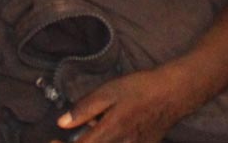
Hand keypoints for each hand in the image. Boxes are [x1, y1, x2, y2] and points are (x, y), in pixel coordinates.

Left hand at [57, 66, 192, 142]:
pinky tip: (108, 132)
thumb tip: (62, 123)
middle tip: (73, 134)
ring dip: (94, 141)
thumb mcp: (110, 91)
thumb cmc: (141, 89)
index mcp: (110, 132)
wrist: (174, 94)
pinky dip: (109, 140)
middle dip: (80, 142)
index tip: (53, 141)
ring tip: (93, 129)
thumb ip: (85, 109)